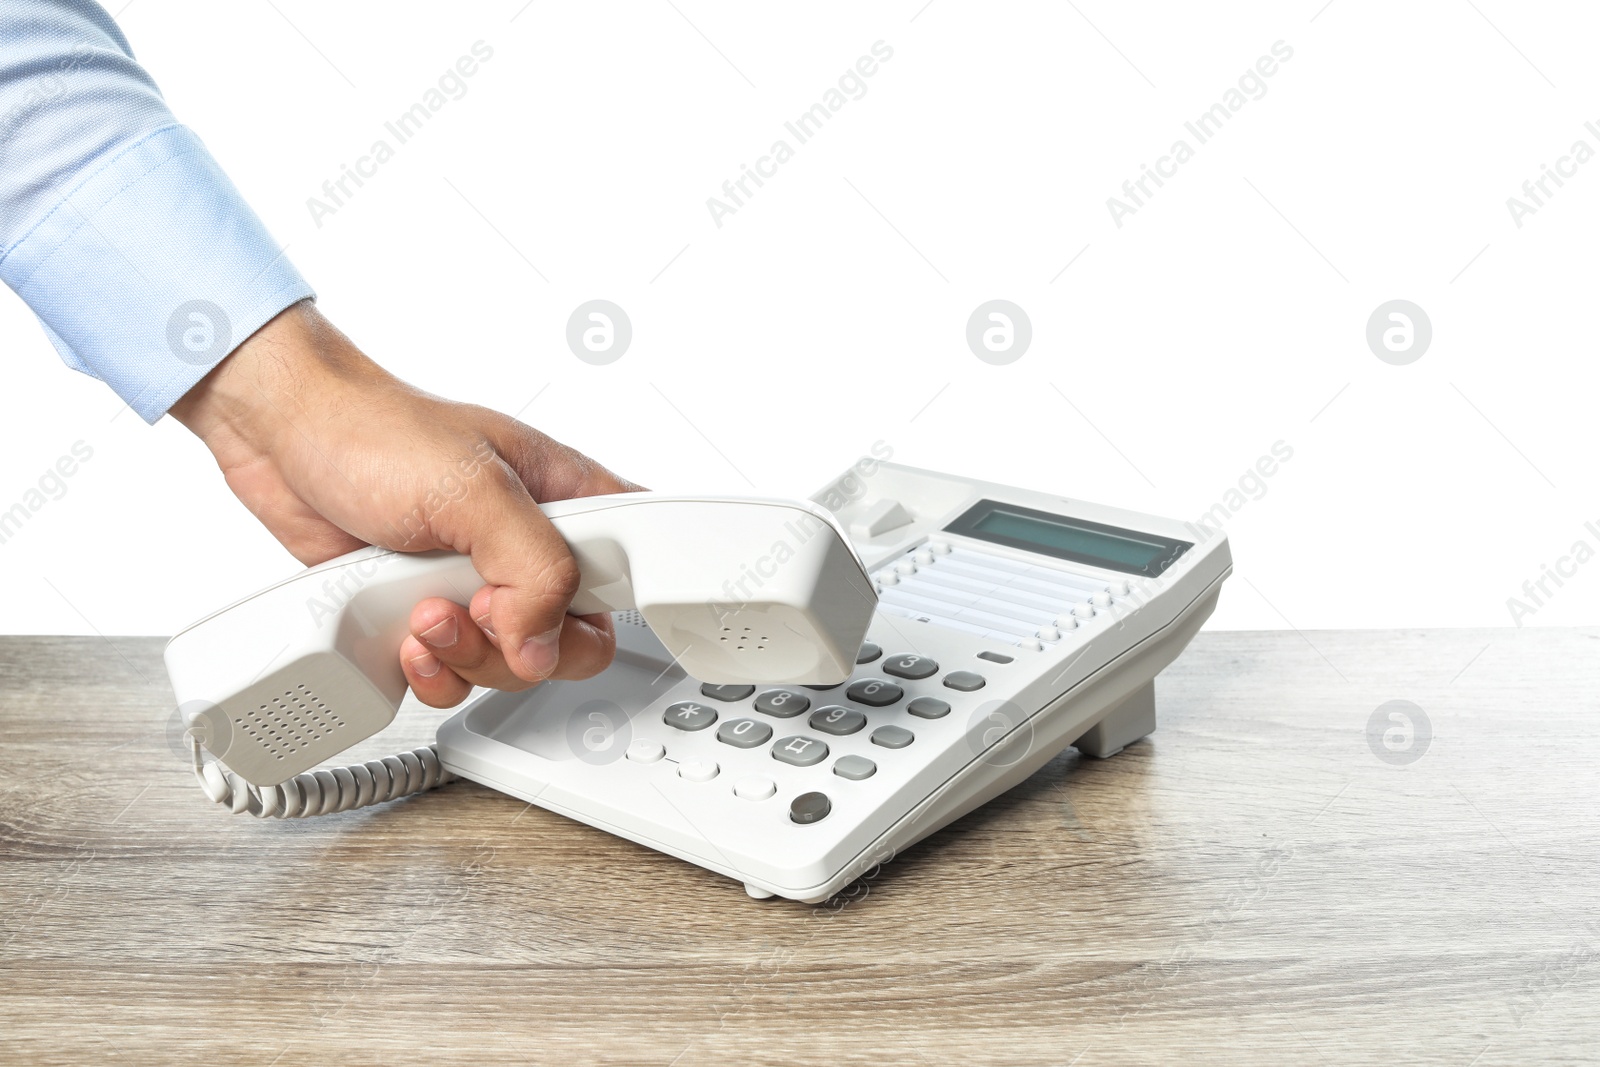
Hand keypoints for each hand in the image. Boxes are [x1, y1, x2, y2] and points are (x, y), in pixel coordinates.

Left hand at [170, 299, 643, 707]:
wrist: (279, 438)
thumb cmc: (373, 429)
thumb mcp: (474, 489)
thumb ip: (532, 567)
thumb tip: (541, 643)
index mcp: (568, 500)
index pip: (632, 572)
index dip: (606, 606)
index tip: (555, 606)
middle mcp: (529, 548)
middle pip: (572, 642)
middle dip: (518, 644)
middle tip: (476, 607)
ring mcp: (478, 584)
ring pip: (509, 666)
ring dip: (463, 656)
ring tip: (420, 612)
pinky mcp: (427, 613)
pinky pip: (453, 674)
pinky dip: (428, 671)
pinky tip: (403, 636)